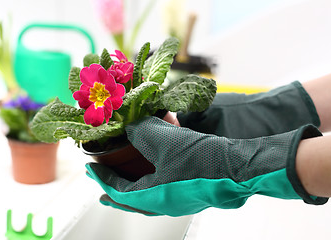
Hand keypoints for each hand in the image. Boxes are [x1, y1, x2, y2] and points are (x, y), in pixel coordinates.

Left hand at [86, 117, 323, 215]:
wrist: (240, 170)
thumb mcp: (166, 140)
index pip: (117, 191)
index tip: (90, 170)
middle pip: (130, 202)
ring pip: (146, 201)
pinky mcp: (191, 195)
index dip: (101, 179)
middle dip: (113, 193)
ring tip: (123, 185)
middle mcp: (164, 204)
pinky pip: (162, 195)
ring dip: (131, 192)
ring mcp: (179, 202)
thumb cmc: (204, 160)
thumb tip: (131, 126)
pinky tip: (155, 178)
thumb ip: (143, 131)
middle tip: (100, 188)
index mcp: (153, 196)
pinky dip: (150, 188)